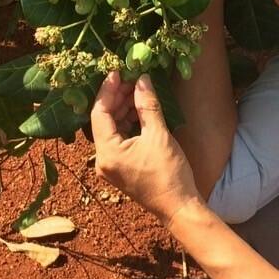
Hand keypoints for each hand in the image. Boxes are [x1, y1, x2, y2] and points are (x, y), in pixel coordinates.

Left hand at [90, 71, 199, 227]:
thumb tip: (142, 79)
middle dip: (116, 98)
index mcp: (107, 153)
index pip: (99, 114)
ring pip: (110, 129)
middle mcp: (102, 160)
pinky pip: (118, 139)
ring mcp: (111, 165)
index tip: (117, 72)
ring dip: (122, 109)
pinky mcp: (121, 168)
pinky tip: (139, 110)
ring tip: (137, 92)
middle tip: (130, 79)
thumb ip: (147, 105)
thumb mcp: (159, 135)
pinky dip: (127, 123)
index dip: (107, 90)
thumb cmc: (169, 173)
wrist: (179, 207)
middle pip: (102, 121)